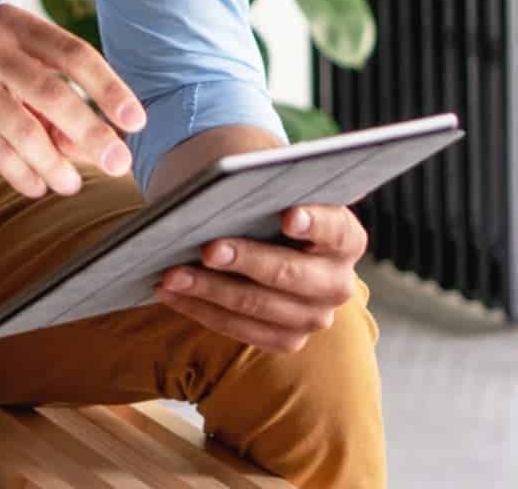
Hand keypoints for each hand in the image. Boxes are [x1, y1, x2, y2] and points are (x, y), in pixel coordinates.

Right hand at [0, 3, 147, 199]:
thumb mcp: (2, 75)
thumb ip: (47, 102)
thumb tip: (99, 143)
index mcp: (9, 22)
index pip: (73, 53)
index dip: (109, 88)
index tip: (135, 119)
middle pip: (54, 93)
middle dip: (92, 132)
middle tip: (119, 163)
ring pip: (27, 131)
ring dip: (56, 164)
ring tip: (72, 184)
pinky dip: (24, 174)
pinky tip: (38, 186)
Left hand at [154, 203, 366, 352]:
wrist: (271, 239)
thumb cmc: (269, 205)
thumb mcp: (276, 190)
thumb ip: (267, 185)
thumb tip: (231, 179)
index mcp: (347, 238)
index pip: (335, 229)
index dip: (313, 223)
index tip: (287, 215)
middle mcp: (338, 283)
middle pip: (290, 274)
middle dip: (246, 259)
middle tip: (207, 247)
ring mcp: (314, 317)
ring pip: (257, 306)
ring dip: (209, 289)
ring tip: (171, 273)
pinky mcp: (287, 339)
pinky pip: (239, 330)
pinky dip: (200, 309)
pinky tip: (170, 292)